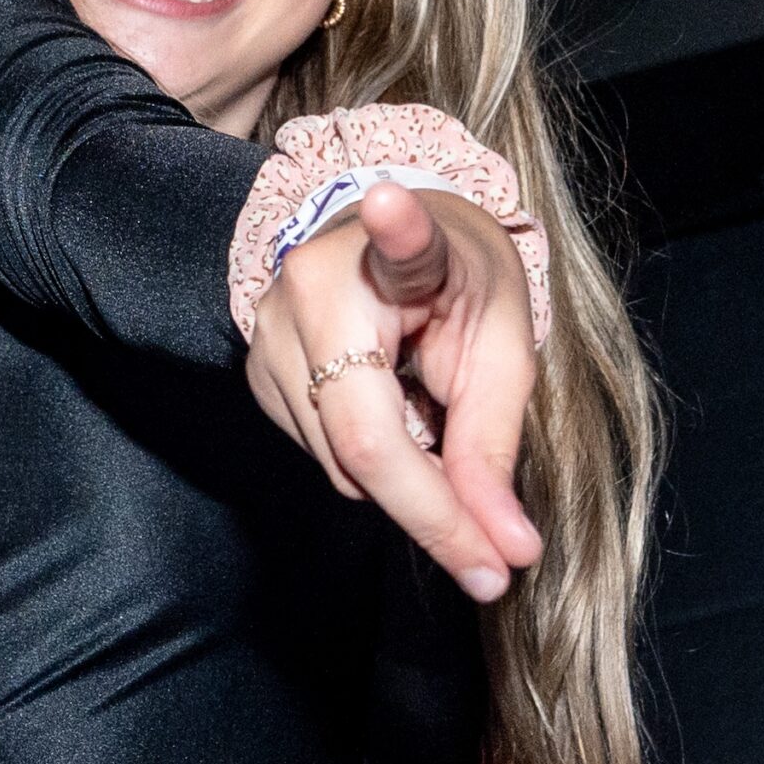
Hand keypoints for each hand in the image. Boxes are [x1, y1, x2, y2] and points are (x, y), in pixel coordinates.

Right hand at [246, 180, 542, 601]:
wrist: (385, 235)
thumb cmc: (454, 281)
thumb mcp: (503, 344)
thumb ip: (495, 444)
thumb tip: (507, 549)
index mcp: (386, 256)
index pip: (395, 247)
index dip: (396, 227)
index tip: (390, 201)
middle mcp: (307, 290)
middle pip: (363, 441)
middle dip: (434, 514)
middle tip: (497, 562)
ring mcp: (267, 336)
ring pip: (341, 465)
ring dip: (407, 489)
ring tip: (446, 447)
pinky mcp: (256, 376)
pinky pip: (323, 458)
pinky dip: (372, 466)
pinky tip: (397, 420)